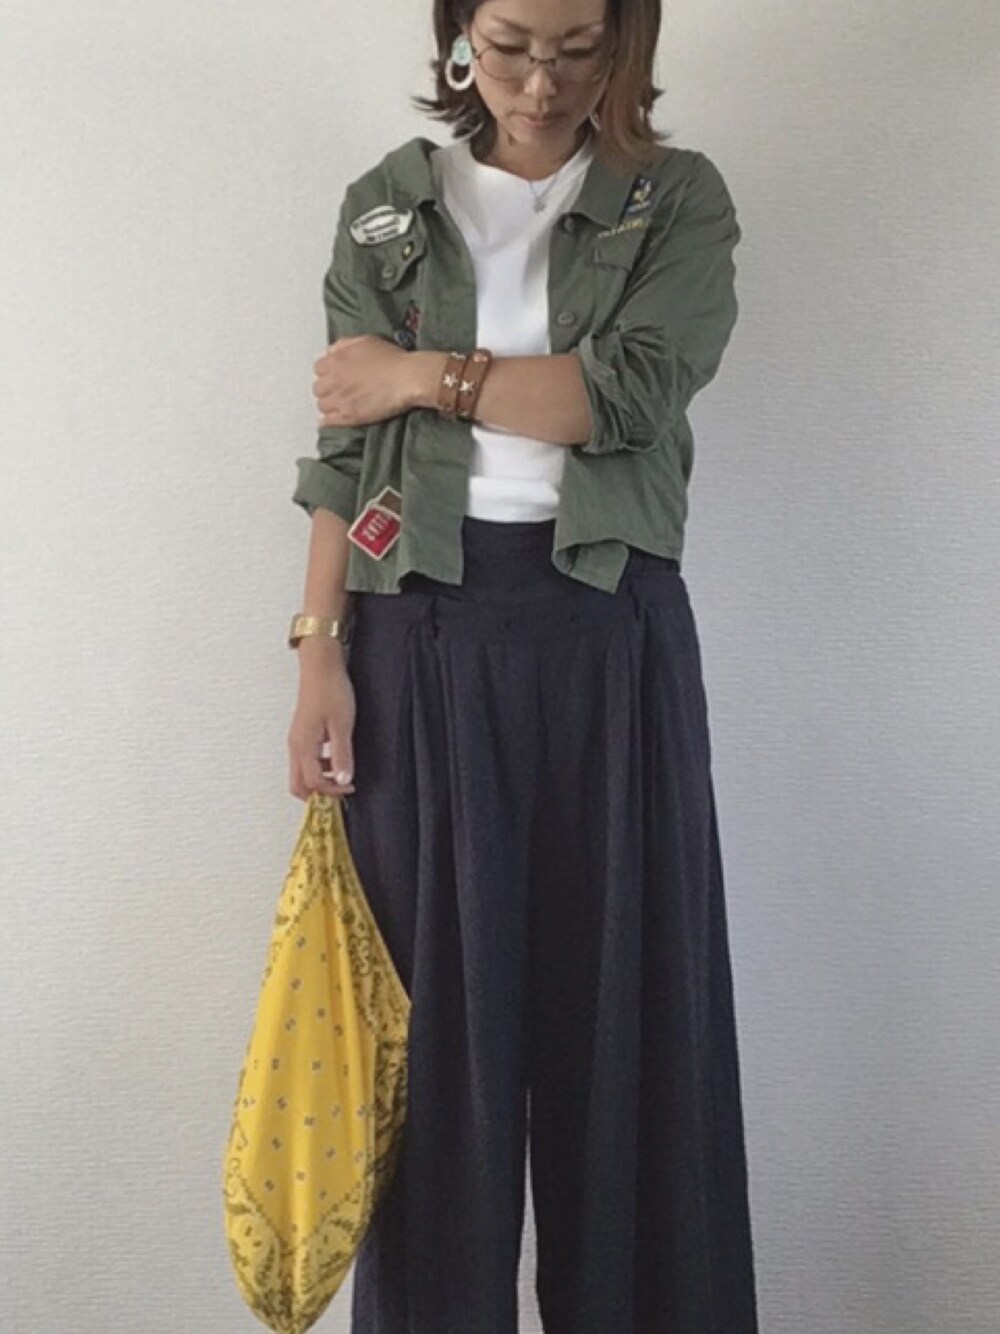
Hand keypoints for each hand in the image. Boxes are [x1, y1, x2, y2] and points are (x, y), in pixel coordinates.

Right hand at [287, 657, 357, 800]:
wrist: (321, 667)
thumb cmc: (331, 690)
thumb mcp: (342, 725)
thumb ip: (342, 755)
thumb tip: (344, 779)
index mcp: (303, 746)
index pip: (313, 782)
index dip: (332, 790)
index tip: (350, 787)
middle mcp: (295, 746)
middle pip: (298, 785)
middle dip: (318, 794)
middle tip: (340, 793)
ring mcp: (297, 740)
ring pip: (301, 773)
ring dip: (319, 781)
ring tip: (341, 777)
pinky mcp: (302, 734)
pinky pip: (306, 760)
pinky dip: (319, 768)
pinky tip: (336, 760)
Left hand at [313, 335, 418, 427]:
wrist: (407, 378)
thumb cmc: (392, 358)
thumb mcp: (366, 341)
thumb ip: (344, 345)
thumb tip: (331, 351)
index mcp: (336, 360)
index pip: (318, 369)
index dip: (328, 373)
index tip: (336, 376)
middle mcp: (334, 379)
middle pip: (318, 389)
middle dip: (327, 390)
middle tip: (339, 392)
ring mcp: (340, 399)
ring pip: (322, 406)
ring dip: (329, 405)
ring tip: (339, 406)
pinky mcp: (349, 416)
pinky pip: (328, 422)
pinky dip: (328, 422)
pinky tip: (332, 421)